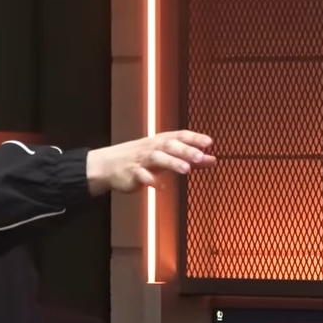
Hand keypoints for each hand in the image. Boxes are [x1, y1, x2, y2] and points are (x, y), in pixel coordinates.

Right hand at [87, 129, 216, 193]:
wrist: (109, 165)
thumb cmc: (143, 159)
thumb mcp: (167, 156)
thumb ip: (190, 158)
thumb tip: (213, 159)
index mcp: (162, 141)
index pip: (180, 136)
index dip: (195, 138)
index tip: (209, 142)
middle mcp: (153, 148)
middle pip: (170, 145)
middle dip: (186, 150)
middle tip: (201, 156)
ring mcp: (142, 160)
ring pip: (158, 158)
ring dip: (172, 163)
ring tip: (186, 170)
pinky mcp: (132, 174)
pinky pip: (142, 176)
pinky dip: (150, 181)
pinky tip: (160, 187)